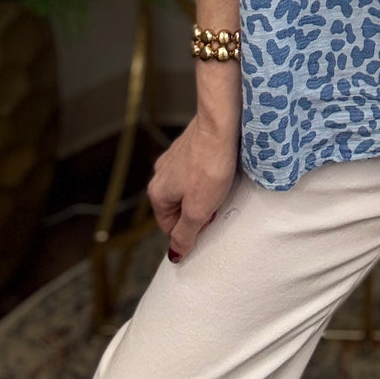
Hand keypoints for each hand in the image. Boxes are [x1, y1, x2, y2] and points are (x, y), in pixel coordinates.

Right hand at [147, 112, 240, 260]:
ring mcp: (175, 157)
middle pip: (179, 206)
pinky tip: (222, 167)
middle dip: (198, 208)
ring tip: (221, 183)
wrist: (220, 123)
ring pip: (189, 186)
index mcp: (157, 192)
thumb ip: (185, 234)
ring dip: (205, 190)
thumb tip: (175, 254)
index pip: (169, 227)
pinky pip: (198, 168)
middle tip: (216, 201)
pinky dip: (209, 172)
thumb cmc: (210, 165)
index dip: (191, 228)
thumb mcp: (198, 210)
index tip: (209, 218)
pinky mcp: (191, 144)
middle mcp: (161, 173)